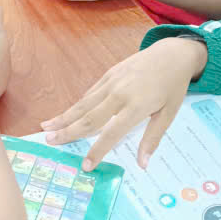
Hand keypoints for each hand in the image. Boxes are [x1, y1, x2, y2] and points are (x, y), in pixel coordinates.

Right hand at [41, 38, 207, 169]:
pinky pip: (90, 93)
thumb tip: (143, 164)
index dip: (97, 151)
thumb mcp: (169, 114)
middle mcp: (119, 94)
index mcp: (136, 106)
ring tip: (47, 127)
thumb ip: (152, 139)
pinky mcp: (109, 74)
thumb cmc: (173, 86)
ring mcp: (112, 82)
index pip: (111, 133)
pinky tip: (67, 113)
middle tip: (49, 142)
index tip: (85, 166)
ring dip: (64, 117)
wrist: (172, 54)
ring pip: (84, 104)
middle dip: (68, 132)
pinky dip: (77, 105)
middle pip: (89, 118)